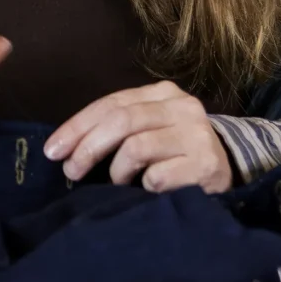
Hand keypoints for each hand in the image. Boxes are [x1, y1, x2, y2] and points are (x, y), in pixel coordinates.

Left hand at [43, 81, 232, 193]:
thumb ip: (116, 126)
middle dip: (87, 146)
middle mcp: (182, 107)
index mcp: (163, 92)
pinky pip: (157, 177)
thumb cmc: (175, 150)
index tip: (53, 150)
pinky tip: (147, 189)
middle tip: (70, 170)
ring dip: (116, 171)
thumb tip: (65, 147)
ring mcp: (196, 135)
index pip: (111, 103)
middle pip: (121, 121)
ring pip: (135, 147)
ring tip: (117, 182)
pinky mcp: (206, 166)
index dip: (77, 126)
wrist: (227, 171)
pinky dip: (143, 186)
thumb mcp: (148, 127)